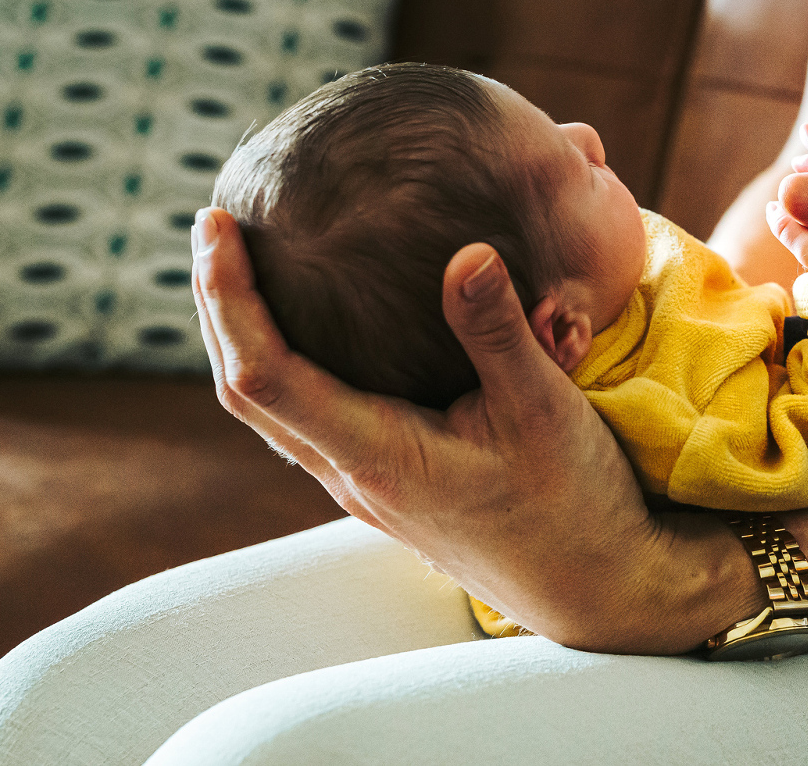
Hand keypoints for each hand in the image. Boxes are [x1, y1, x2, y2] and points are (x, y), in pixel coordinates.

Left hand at [190, 207, 760, 652]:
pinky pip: (309, 417)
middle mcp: (356, 476)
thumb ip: (499, 332)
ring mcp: (366, 486)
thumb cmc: (575, 502)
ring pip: (272, 409)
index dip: (230, 299)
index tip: (218, 227)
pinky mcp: (389, 483)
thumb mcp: (545, 408)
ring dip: (242, 336)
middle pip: (245, 392)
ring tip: (242, 264)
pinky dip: (286, 361)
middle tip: (214, 224)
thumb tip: (467, 251)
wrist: (594, 583)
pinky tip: (312, 326)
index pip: (267, 377)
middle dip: (219, 306)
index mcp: (381, 457)